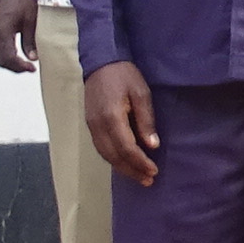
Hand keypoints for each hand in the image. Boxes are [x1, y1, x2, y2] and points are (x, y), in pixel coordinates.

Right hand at [0, 0, 39, 73]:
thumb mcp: (31, 20)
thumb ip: (30, 40)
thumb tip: (32, 58)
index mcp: (2, 32)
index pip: (8, 57)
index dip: (20, 66)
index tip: (32, 68)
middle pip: (1, 59)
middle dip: (15, 67)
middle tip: (29, 69)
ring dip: (10, 62)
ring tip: (25, 64)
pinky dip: (7, 54)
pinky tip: (19, 55)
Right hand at [83, 62, 158, 184]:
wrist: (101, 62)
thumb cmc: (124, 75)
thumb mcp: (142, 93)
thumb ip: (146, 120)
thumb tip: (152, 146)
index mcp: (112, 117)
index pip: (126, 148)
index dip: (140, 162)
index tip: (153, 171)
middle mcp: (98, 125)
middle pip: (114, 156)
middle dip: (131, 170)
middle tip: (148, 180)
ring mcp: (91, 126)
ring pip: (105, 154)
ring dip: (122, 168)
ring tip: (139, 176)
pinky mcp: (90, 124)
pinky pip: (101, 147)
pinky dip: (113, 158)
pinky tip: (124, 163)